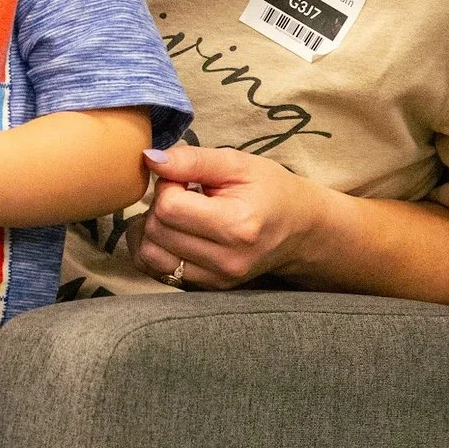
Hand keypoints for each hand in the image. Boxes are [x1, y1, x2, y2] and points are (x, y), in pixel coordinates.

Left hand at [131, 144, 330, 288]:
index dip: (168, 184)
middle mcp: (226, 261)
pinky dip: (156, 248)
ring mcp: (216, 280)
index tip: (185, 179)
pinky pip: (157, 270)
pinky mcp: (207, 288)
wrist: (299, 229)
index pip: (169, 206)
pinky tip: (175, 232)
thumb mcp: (238, 163)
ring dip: (153, 228)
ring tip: (180, 214)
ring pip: (149, 253)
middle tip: (185, 194)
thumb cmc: (270, 191)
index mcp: (237, 226)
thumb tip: (149, 159)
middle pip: (156, 230)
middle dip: (160, 205)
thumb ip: (192, 159)